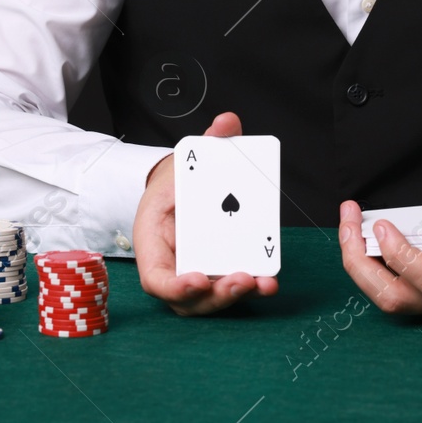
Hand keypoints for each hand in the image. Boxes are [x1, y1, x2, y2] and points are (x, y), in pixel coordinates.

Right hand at [133, 111, 280, 315]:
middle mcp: (171, 264)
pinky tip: (269, 281)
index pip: (155, 277)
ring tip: (262, 283)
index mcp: (152, 239)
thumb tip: (227, 122)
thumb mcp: (186, 160)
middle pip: (187, 298)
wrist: (181, 187)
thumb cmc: (177, 180)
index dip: (175, 285)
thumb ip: (209, 143)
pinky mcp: (214, 272)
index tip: (199, 279)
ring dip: (235, 297)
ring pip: (209, 300)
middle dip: (215, 295)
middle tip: (242, 279)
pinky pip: (226, 287)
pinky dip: (248, 288)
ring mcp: (193, 272)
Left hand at [338, 175, 421, 313]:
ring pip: (391, 300)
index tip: (382, 224)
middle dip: (362, 263)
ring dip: (360, 267)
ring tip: (349, 230)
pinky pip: (392, 291)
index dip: (400, 255)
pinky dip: (369, 268)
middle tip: (349, 223)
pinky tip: (360, 240)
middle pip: (399, 298)